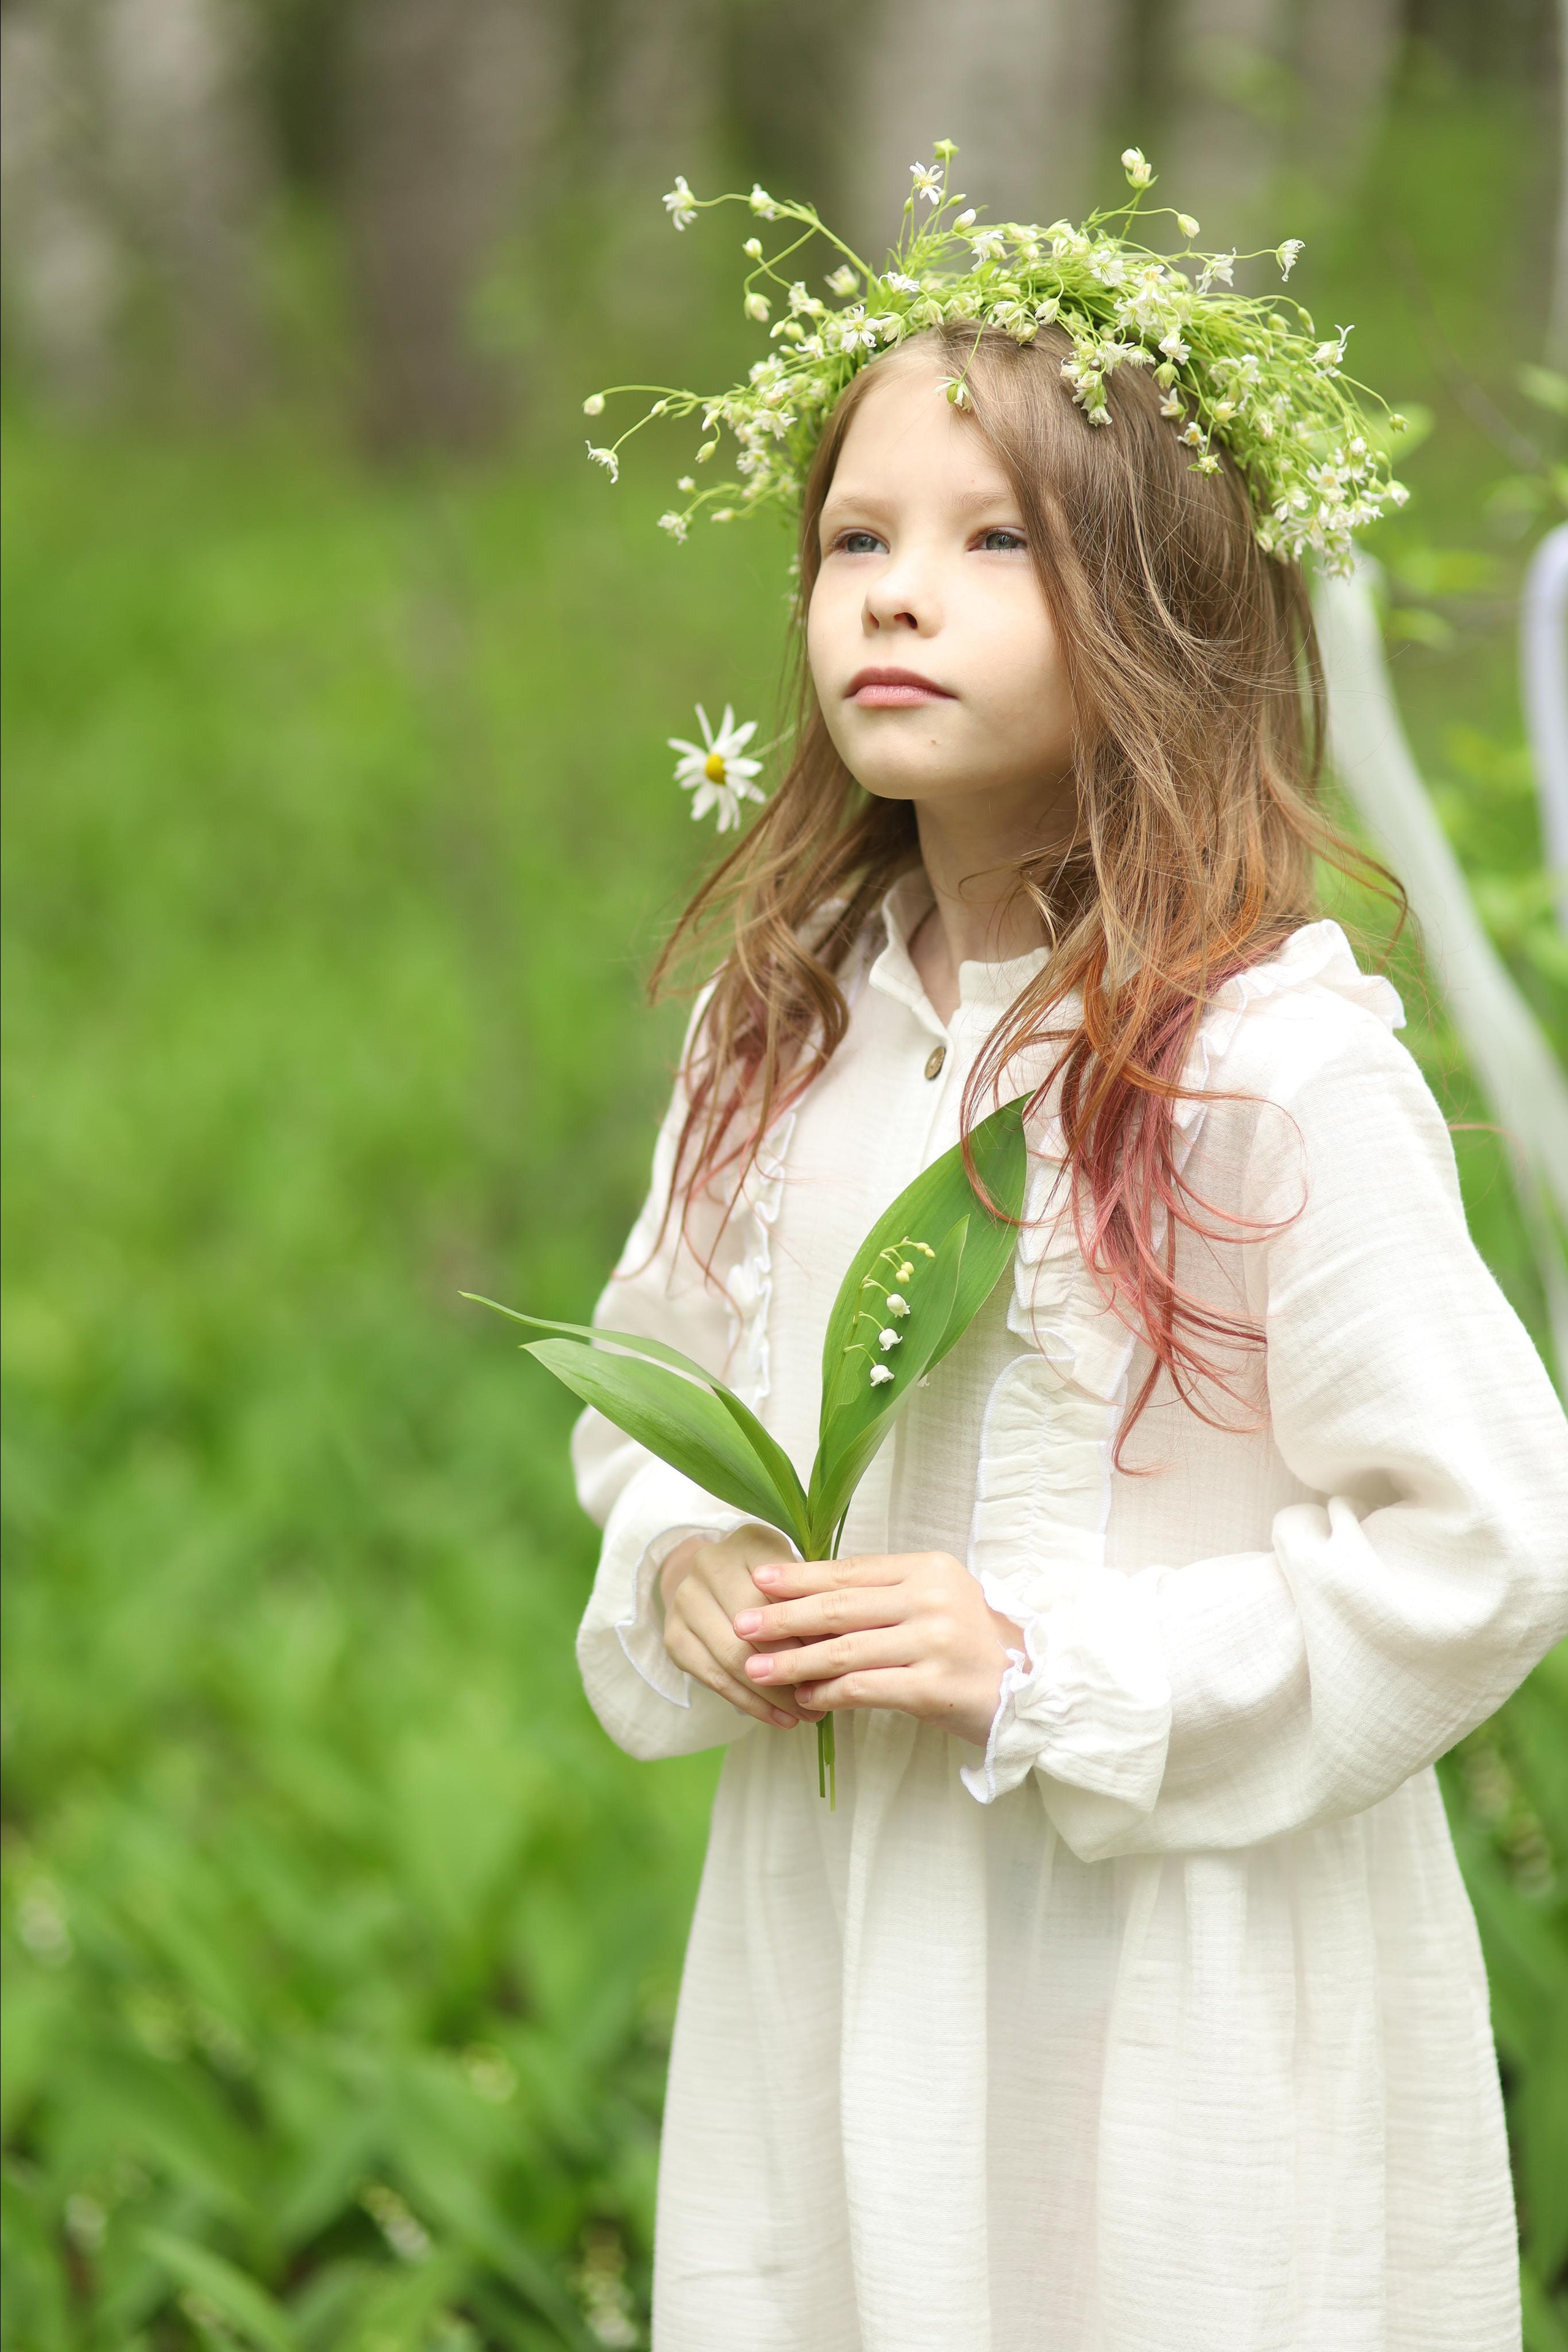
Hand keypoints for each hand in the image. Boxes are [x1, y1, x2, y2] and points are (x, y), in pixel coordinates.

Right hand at [658, 1525, 821, 1731]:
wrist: (704, 1578)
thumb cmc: (766, 1579)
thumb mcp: (793, 1574)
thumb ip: (814, 1599)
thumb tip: (844, 1644)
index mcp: (748, 1541)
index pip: (783, 1592)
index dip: (812, 1630)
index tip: (840, 1662)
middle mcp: (709, 1564)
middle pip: (756, 1626)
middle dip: (793, 1666)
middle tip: (826, 1697)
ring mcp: (685, 1600)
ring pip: (735, 1657)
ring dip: (774, 1694)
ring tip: (808, 1717)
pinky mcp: (674, 1637)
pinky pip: (716, 1679)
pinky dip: (751, 1704)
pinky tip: (780, 1719)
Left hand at [733, 1550, 1022, 1749]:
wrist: (1034, 1688)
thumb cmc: (974, 1644)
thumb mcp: (936, 1601)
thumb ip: (885, 1596)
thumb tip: (811, 1599)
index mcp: (929, 1568)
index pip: (851, 1571)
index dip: (801, 1576)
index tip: (760, 1579)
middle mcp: (931, 1599)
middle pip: (840, 1607)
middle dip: (784, 1617)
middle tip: (742, 1625)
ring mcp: (934, 1642)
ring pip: (844, 1649)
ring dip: (794, 1661)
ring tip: (756, 1668)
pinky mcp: (934, 1687)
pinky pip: (864, 1688)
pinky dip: (827, 1694)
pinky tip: (803, 1699)